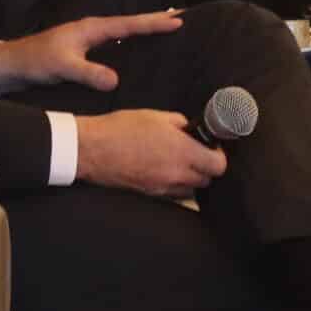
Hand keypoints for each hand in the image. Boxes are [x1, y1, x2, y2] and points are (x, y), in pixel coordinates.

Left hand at [0, 10, 183, 90]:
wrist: (11, 65)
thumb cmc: (35, 61)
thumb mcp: (63, 68)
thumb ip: (89, 73)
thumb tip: (116, 81)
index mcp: (92, 29)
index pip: (130, 24)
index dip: (154, 23)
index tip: (177, 20)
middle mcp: (93, 30)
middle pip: (131, 23)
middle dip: (155, 20)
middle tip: (181, 17)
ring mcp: (89, 39)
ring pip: (124, 32)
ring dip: (144, 30)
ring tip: (166, 28)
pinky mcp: (85, 50)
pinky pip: (116, 43)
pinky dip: (131, 41)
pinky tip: (137, 49)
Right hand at [75, 109, 226, 196]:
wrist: (92, 149)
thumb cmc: (122, 129)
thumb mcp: (156, 116)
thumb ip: (180, 124)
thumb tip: (189, 130)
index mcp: (182, 152)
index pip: (218, 166)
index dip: (218, 156)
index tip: (211, 147)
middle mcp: (176, 174)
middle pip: (207, 180)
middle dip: (206, 167)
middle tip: (196, 153)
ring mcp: (162, 187)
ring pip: (190, 189)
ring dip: (191, 178)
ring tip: (179, 162)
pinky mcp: (149, 194)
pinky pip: (172, 193)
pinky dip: (174, 184)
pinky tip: (163, 170)